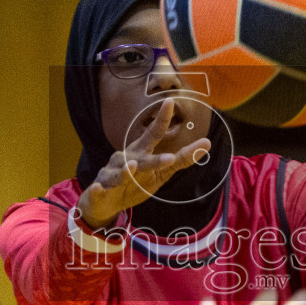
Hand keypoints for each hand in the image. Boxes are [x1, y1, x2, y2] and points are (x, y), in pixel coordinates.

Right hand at [76, 98, 211, 228]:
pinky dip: (98, 189)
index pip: (153, 135)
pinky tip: (98, 187)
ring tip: (133, 166)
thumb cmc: (134, 182)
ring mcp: (111, 174)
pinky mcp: (99, 190)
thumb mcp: (160, 172)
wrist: (104, 202)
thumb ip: (181, 159)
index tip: (170, 102)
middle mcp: (125, 159)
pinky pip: (98, 189)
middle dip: (154, 160)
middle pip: (140, 158)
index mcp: (140, 153)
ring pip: (118, 173)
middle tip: (169, 158)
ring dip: (125, 170)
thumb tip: (207, 143)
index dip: (162, 120)